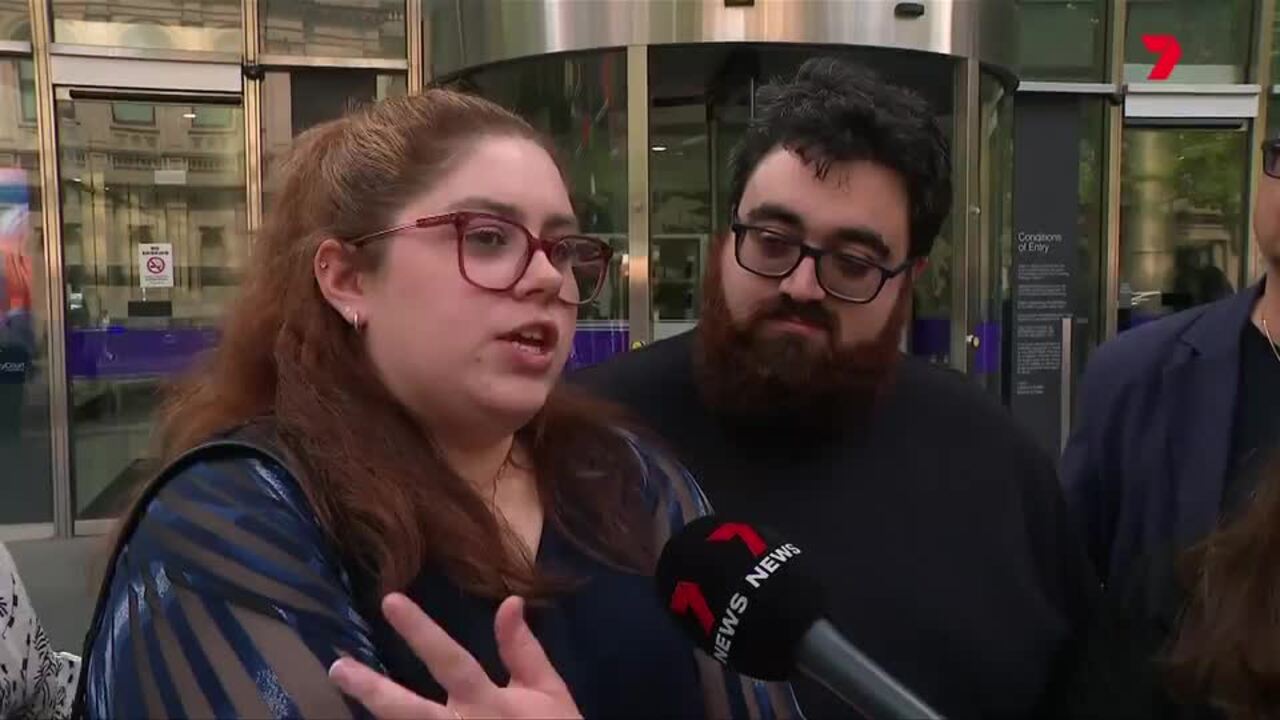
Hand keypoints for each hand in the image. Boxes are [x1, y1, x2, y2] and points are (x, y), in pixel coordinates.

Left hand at [329, 593, 581, 719]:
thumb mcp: (550, 692)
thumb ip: (523, 650)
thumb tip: (508, 602)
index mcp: (489, 704)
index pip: (450, 661)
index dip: (420, 631)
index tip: (391, 601)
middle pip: (411, 711)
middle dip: (373, 689)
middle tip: (338, 667)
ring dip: (375, 712)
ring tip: (344, 685)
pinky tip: (370, 718)